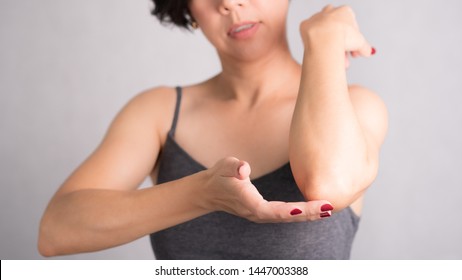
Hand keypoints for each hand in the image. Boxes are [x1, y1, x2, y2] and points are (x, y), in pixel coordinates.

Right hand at [202, 157, 332, 222]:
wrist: (209, 191)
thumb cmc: (219, 175)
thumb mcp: (225, 165)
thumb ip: (234, 166)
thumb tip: (243, 169)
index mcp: (248, 202)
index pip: (273, 209)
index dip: (291, 210)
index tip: (309, 207)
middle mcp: (256, 212)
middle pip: (285, 217)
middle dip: (307, 214)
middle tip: (329, 207)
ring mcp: (259, 215)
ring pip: (286, 218)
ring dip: (307, 215)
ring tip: (327, 209)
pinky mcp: (263, 213)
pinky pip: (284, 216)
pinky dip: (300, 214)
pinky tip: (313, 210)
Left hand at [300, 5, 373, 59]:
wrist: (324, 38)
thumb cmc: (343, 37)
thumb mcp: (359, 43)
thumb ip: (365, 47)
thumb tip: (369, 52)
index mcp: (344, 11)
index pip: (351, 28)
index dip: (354, 43)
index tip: (354, 54)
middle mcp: (330, 11)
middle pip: (337, 31)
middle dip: (341, 46)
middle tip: (344, 60)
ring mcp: (316, 17)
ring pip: (324, 34)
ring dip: (329, 47)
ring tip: (333, 61)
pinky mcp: (305, 25)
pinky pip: (311, 36)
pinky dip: (315, 44)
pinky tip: (320, 54)